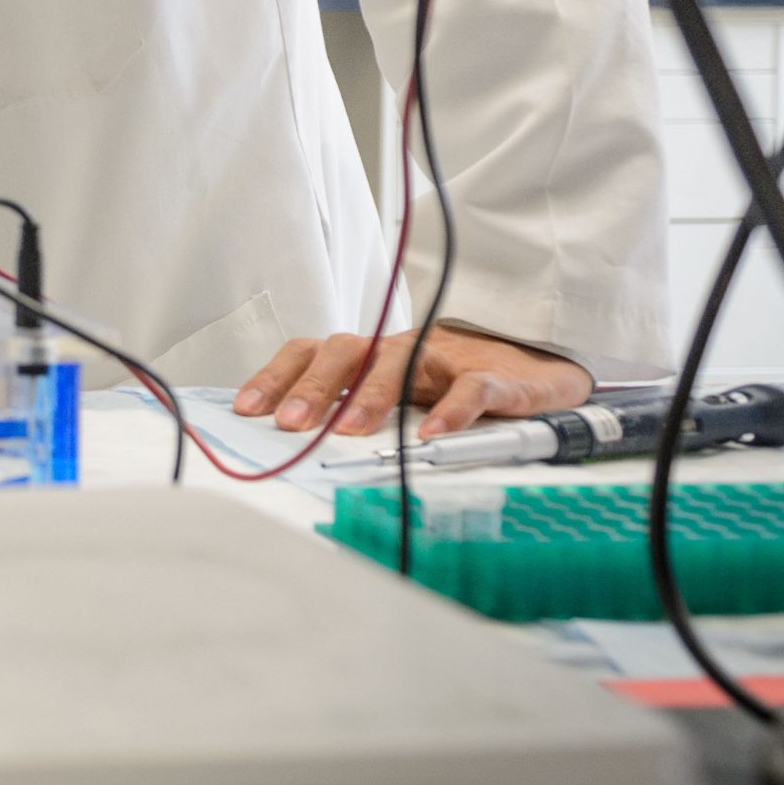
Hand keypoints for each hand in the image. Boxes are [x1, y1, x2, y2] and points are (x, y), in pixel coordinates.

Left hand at [233, 321, 590, 438]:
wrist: (536, 368)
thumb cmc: (451, 382)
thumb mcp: (394, 391)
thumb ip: (350, 404)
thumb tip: (289, 434)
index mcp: (370, 353)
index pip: (313, 352)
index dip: (278, 375)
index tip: (247, 408)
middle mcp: (399, 348)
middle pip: (348, 351)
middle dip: (314, 386)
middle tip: (290, 423)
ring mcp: (445, 358)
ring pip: (401, 363)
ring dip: (370, 397)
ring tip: (346, 432)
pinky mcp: (493, 377)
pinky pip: (470, 389)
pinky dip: (451, 412)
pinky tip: (431, 436)